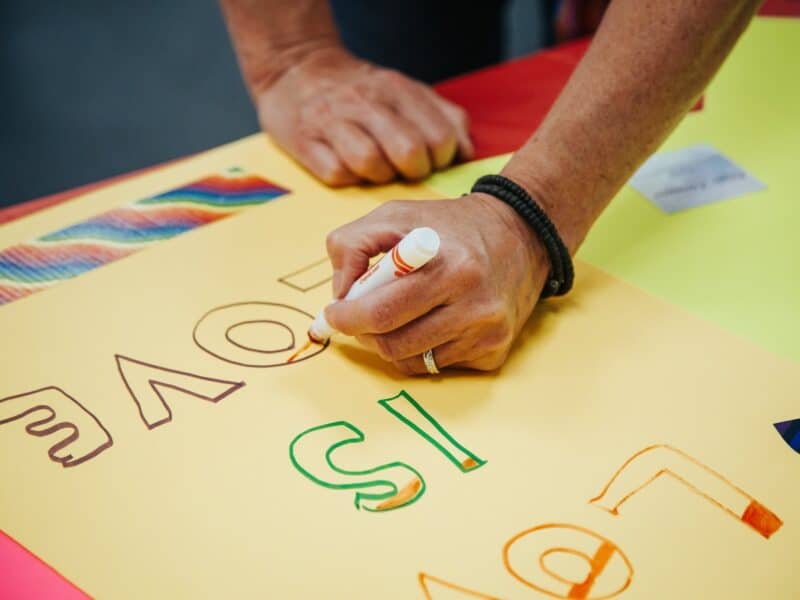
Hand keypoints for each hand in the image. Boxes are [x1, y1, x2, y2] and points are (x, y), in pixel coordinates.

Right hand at [256, 46, 472, 185]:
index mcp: (398, 89)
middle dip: (413, 172)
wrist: (297, 69)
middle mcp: (366, 102)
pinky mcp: (305, 142)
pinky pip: (336, 174)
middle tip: (405, 170)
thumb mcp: (407, 90)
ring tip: (376, 169)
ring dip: (379, 176)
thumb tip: (466, 152)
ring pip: (370, 163)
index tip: (430, 160)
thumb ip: (444, 117)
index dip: (441, 160)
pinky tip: (349, 168)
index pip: (440, 138)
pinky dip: (348, 179)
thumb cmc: (361, 90)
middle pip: (408, 152)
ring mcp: (333, 121)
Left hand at [323, 194, 548, 373]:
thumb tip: (340, 294)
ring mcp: (487, 333)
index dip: (348, 318)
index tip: (334, 314)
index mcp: (449, 265)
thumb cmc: (450, 226)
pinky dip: (420, 349)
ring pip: (410, 361)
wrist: (520, 235)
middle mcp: (474, 304)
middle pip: (393, 343)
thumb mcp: (396, 214)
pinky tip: (429, 322)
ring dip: (390, 342)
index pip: (382, 311)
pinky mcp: (494, 352)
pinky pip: (436, 367)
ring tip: (394, 315)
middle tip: (356, 318)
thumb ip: (353, 244)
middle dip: (364, 333)